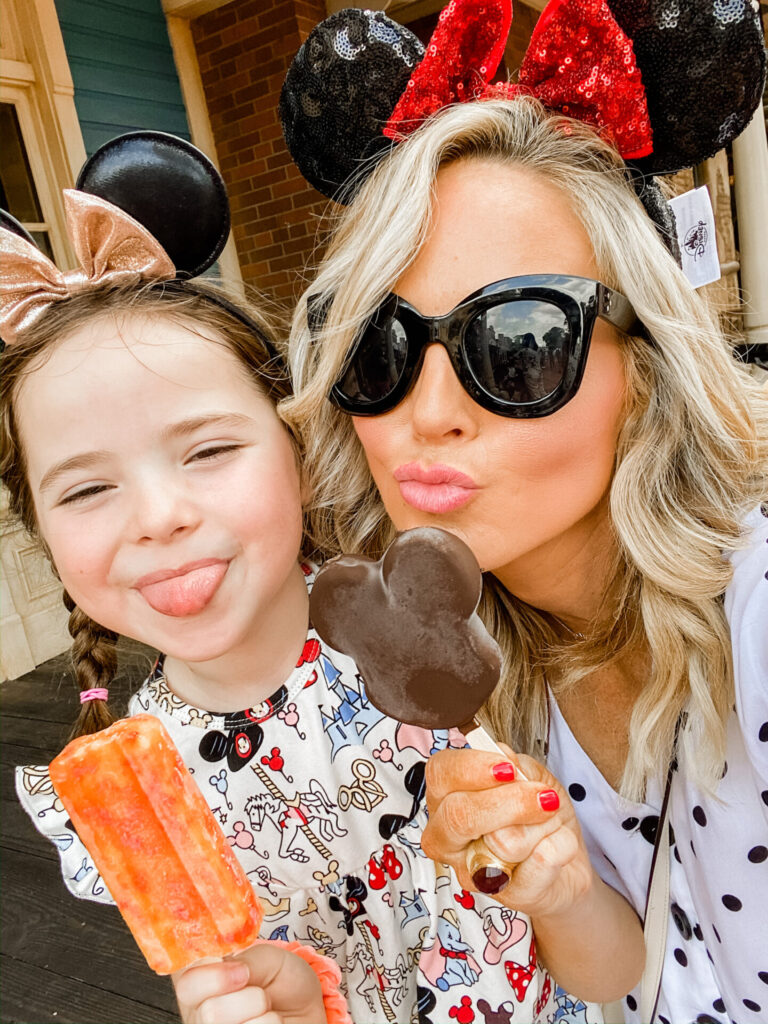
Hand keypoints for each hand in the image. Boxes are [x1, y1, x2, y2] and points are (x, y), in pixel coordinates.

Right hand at [174, 942, 326, 1023]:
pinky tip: (268, 1023)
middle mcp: (198, 1013)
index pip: (185, 982)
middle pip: (208, 1013)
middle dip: (248, 998)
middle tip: (260, 994)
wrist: (306, 1008)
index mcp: (199, 981)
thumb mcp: (265, 958)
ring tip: (266, 1011)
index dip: (212, 977)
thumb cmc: (281, 981)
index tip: (241, 971)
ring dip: (262, 1015)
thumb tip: (228, 966)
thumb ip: (242, 959)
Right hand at [422, 745, 594, 918]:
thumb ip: (515, 765)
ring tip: (547, 824)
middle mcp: (446, 838)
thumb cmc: (538, 814)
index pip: (440, 774)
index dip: (473, 768)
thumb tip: (505, 761)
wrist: (567, 861)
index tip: (509, 767)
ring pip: (505, 841)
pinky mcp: (506, 898)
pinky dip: (561, 845)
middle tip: (542, 796)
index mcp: (445, 799)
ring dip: (543, 824)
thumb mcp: (530, 776)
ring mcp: (472, 872)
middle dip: (511, 801)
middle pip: (459, 815)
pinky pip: (540, 862)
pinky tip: (556, 846)